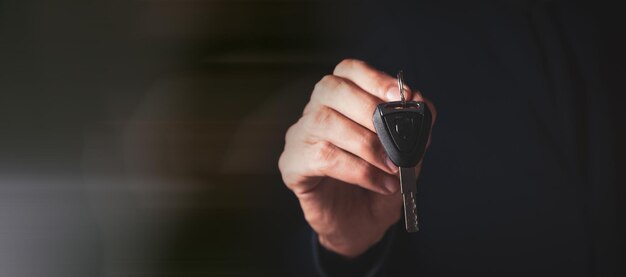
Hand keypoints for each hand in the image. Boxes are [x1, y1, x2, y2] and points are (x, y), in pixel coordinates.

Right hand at [278, 59, 435, 257]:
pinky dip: (358, 169)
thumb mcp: (405, 158)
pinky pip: (322, 156)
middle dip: (369, 109)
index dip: (374, 77)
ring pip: (323, 121)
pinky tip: (380, 184)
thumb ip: (413, 132)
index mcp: (340, 102)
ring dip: (366, 143)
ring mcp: (300, 138)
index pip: (347, 70)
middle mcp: (315, 113)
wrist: (358, 228)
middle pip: (330, 88)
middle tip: (396, 139)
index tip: (400, 95)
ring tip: (392, 167)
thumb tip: (421, 104)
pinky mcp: (292, 165)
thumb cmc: (377, 186)